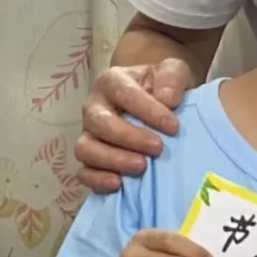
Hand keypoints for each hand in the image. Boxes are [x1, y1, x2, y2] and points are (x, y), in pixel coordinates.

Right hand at [75, 58, 191, 193]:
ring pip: (86, 148)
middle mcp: (94, 106)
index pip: (123, 93)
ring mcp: (88, 133)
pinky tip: (118, 184)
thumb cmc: (163, 86)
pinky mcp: (90, 158)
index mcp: (111, 81)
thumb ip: (171, 78)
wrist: (157, 101)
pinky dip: (97, 180)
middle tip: (157, 148)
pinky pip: (83, 172)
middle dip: (129, 137)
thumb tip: (167, 99)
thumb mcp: (173, 72)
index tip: (173, 126)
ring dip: (113, 159)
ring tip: (141, 167)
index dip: (147, 110)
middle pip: (99, 122)